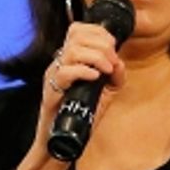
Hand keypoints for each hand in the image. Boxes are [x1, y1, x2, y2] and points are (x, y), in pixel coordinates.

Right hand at [15, 23, 125, 169]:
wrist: (64, 140)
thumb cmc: (83, 114)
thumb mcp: (106, 92)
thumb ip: (115, 76)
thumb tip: (119, 63)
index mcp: (70, 59)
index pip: (78, 29)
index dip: (98, 32)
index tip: (112, 45)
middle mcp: (59, 63)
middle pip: (76, 35)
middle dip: (101, 43)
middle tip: (111, 60)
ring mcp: (53, 76)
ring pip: (71, 50)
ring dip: (95, 56)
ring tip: (105, 69)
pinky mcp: (50, 92)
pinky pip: (64, 72)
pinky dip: (83, 71)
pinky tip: (95, 77)